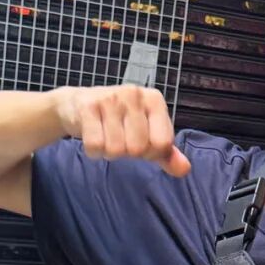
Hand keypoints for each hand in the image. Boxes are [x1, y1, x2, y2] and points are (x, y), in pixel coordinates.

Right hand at [53, 85, 190, 176]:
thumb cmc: (119, 121)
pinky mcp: (89, 107)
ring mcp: (111, 99)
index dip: (150, 153)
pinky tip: (93, 136)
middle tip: (119, 139)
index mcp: (154, 100)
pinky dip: (93, 151)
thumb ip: (166, 153)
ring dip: (108, 152)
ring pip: (115, 150)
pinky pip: (95, 146)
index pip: (162, 143)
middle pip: (138, 149)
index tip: (141, 143)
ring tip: (105, 136)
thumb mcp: (146, 133)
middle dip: (126, 153)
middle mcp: (134, 95)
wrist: (79, 105)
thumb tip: (185, 170)